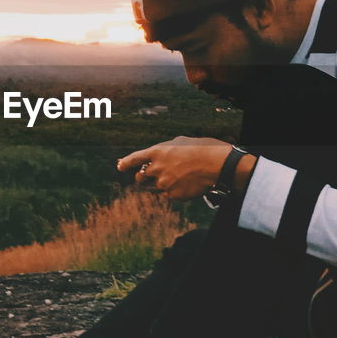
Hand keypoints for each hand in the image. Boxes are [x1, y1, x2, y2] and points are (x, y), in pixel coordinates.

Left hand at [116, 136, 232, 200]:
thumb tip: (162, 155)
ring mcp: (163, 183)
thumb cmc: (202, 148)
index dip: (125, 163)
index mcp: (157, 152)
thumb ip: (166, 149)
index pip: (135, 158)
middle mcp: (156, 168)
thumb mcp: (181, 142)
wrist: (216, 164)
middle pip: (140, 177)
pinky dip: (172, 191)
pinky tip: (184, 185)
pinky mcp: (173, 195)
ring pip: (154, 187)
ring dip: (160, 184)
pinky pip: (167, 195)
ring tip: (175, 178)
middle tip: (148, 177)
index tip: (119, 167)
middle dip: (142, 177)